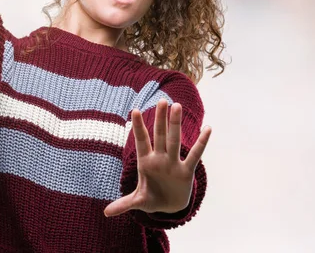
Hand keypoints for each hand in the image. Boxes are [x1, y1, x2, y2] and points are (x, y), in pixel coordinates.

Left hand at [104, 99, 211, 216]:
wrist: (169, 206)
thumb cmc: (152, 198)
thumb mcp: (138, 201)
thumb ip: (125, 203)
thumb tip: (106, 213)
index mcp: (146, 162)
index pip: (141, 141)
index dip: (138, 127)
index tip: (134, 110)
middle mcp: (160, 158)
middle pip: (160, 136)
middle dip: (160, 119)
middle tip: (162, 101)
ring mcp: (174, 163)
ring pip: (175, 141)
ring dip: (176, 124)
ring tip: (177, 106)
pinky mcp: (186, 171)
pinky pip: (195, 155)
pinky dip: (202, 143)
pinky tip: (208, 129)